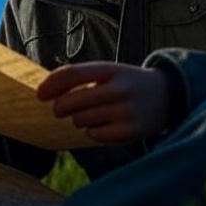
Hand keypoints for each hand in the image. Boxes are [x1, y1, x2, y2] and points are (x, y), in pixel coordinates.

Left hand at [36, 62, 170, 144]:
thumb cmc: (125, 83)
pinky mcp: (131, 131)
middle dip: (60, 107)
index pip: (72, 73)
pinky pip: (94, 135)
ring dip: (79, 119)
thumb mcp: (108, 72)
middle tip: (60, 109)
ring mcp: (126, 111)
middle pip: (71, 102)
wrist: (166, 96)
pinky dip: (93, 132)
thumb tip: (45, 91)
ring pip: (81, 121)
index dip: (52, 84)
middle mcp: (119, 89)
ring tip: (93, 113)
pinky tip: (104, 124)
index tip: (39, 94)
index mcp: (110, 69)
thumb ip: (81, 78)